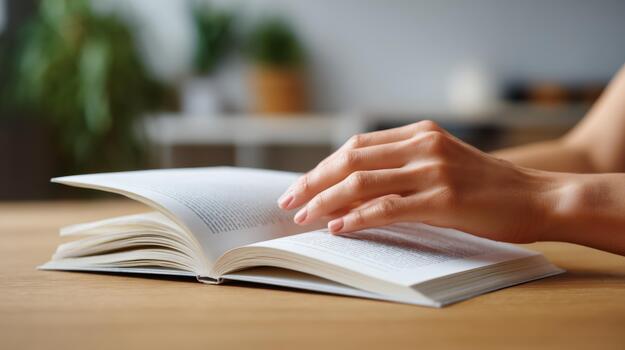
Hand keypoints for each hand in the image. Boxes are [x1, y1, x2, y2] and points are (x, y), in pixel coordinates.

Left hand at [277, 120, 559, 243]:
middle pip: (351, 159)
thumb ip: (403, 168)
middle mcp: (423, 145)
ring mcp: (433, 170)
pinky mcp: (444, 199)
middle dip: (313, 180)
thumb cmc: (487, 187)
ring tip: (304, 216)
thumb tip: (352, 189)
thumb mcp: (442, 164)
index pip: (357, 146)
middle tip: (289, 200)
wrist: (537, 198)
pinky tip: (338, 228)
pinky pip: (387, 208)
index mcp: (420, 134)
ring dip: (326, 200)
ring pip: (362, 181)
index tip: (301, 184)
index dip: (323, 166)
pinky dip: (357, 218)